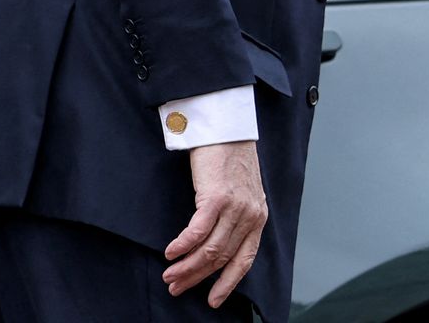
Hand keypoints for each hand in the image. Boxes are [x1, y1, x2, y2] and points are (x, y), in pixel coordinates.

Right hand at [162, 140, 267, 307]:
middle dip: (197, 277)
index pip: (245, 259)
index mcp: (258, 216)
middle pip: (221, 258)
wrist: (228, 127)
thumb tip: (215, 245)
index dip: (228, 282)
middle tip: (176, 287)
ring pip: (208, 249)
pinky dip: (182, 246)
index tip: (213, 300)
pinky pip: (197, 231)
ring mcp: (235, 206)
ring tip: (170, 274)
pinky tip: (170, 252)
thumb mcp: (243, 191)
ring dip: (186, 266)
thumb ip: (236, 217)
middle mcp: (250, 214)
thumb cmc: (231, 157)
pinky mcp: (217, 196)